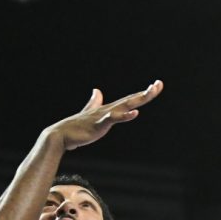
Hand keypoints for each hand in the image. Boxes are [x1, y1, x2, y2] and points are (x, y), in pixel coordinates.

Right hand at [44, 80, 163, 150]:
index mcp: (109, 109)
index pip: (130, 100)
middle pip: (131, 100)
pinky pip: (114, 118)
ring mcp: (104, 115)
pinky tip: (135, 113)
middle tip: (159, 84)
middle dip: (146, 93)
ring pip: (125, 105)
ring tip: (151, 92)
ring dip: (139, 99)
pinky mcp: (99, 123)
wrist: (61, 135)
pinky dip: (124, 115)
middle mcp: (109, 109)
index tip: (156, 86)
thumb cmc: (76, 127)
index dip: (143, 93)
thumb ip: (94, 102)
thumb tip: (97, 91)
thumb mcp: (89, 113)